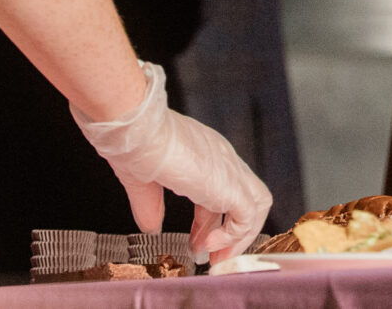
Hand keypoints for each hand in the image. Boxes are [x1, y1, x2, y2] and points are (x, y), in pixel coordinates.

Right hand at [73, 62, 271, 260]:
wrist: (136, 130)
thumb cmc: (134, 145)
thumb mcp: (143, 183)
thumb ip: (149, 206)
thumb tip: (149, 228)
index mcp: (204, 154)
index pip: (221, 193)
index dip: (212, 223)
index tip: (198, 246)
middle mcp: (222, 159)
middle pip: (245, 199)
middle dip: (232, 234)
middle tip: (214, 260)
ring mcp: (229, 169)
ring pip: (257, 205)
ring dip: (239, 238)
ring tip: (217, 259)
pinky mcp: (229, 184)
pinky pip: (248, 215)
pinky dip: (233, 236)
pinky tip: (208, 245)